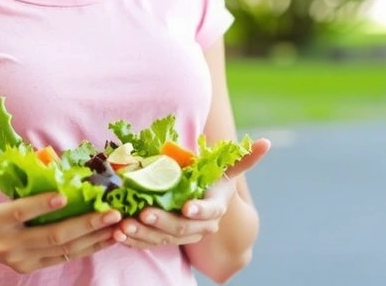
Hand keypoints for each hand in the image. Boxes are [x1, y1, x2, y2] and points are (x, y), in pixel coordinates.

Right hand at [0, 166, 123, 272]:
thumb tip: (30, 153)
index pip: (20, 213)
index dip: (42, 205)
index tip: (66, 195)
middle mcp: (8, 244)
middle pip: (51, 236)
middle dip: (84, 224)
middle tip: (111, 212)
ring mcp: (20, 259)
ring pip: (63, 250)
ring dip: (94, 238)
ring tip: (118, 225)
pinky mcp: (30, 266)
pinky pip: (64, 258)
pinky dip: (88, 248)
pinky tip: (108, 237)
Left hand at [115, 138, 270, 248]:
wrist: (201, 207)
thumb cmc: (212, 182)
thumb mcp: (226, 171)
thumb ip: (243, 158)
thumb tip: (267, 142)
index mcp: (214, 208)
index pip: (209, 212)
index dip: (199, 211)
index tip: (186, 208)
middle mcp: (199, 226)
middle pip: (182, 229)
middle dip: (162, 222)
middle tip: (144, 213)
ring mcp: (180, 234)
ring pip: (162, 239)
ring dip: (143, 234)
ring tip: (124, 226)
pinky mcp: (163, 239)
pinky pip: (148, 244)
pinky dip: (133, 241)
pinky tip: (118, 234)